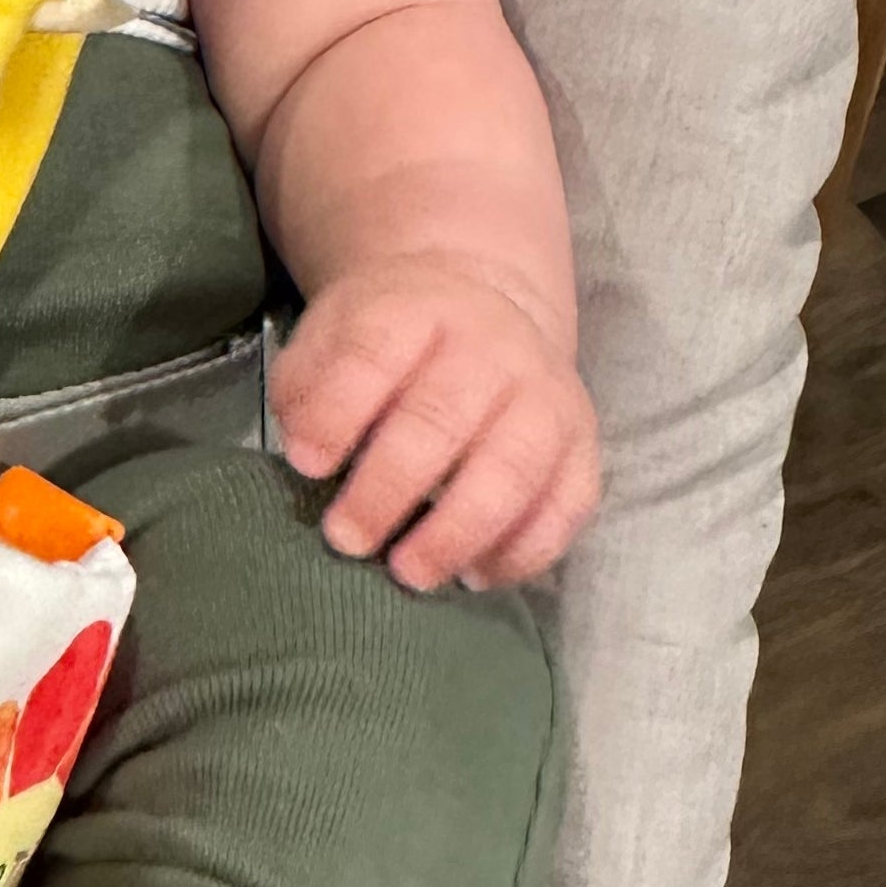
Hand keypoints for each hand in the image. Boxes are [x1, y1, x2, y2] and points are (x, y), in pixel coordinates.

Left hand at [269, 256, 598, 591]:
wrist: (484, 314)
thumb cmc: (394, 346)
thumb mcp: (335, 335)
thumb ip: (307, 385)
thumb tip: (304, 451)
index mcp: (418, 311)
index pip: (376, 353)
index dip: (337, 411)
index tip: (306, 465)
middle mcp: (493, 348)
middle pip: (444, 416)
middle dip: (390, 487)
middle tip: (347, 539)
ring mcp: (546, 397)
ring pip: (513, 467)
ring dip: (459, 530)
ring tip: (410, 573)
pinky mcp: (581, 446)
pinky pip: (567, 504)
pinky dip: (523, 550)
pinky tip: (474, 575)